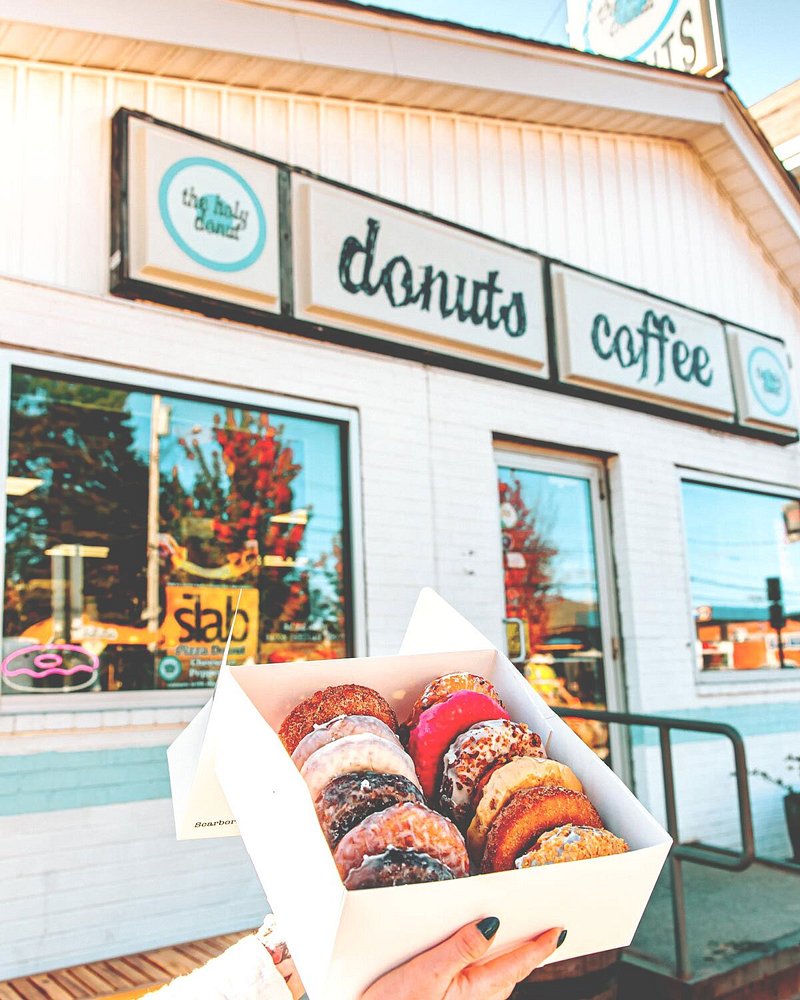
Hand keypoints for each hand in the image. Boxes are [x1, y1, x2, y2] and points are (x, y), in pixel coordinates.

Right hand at [362, 918, 564, 999]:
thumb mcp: (425, 972)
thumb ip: (461, 947)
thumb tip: (494, 923)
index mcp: (473, 991)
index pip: (516, 965)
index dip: (539, 947)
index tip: (560, 930)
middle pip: (509, 973)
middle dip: (528, 953)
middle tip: (547, 930)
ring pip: (494, 982)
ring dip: (507, 962)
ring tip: (518, 938)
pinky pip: (476, 986)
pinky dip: (485, 969)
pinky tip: (478, 958)